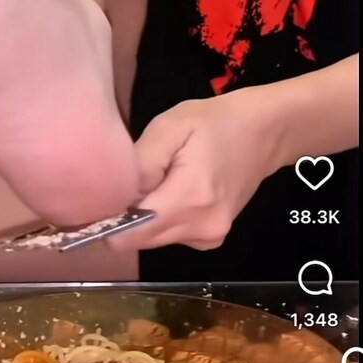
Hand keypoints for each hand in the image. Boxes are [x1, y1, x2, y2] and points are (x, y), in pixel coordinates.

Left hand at [113, 91, 277, 251]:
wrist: (264, 132)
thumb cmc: (214, 123)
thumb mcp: (169, 127)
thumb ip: (139, 164)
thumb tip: (114, 196)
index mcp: (189, 200)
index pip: (128, 235)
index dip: (105, 221)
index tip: (97, 200)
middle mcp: (201, 228)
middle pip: (138, 240)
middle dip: (125, 217)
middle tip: (132, 180)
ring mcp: (209, 238)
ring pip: (152, 239)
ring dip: (145, 217)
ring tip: (159, 180)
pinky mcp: (211, 239)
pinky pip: (170, 236)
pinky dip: (163, 219)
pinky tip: (174, 191)